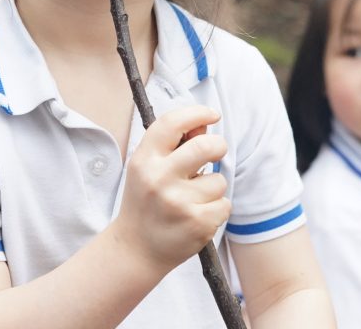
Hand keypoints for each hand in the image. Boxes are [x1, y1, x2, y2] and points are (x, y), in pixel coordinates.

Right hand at [113, 106, 230, 273]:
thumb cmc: (146, 200)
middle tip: (216, 151)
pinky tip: (197, 215)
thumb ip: (174, 144)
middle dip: (218, 145)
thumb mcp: (149, 167)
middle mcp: (159, 178)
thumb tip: (205, 125)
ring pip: (219, 180)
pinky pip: (224, 205)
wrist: (136, 248)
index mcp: (145, 159)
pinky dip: (216, 209)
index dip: (196, 113)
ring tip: (194, 198)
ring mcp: (178, 202)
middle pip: (206, 146)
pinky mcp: (197, 224)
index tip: (212, 114)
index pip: (172, 123)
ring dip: (213, 187)